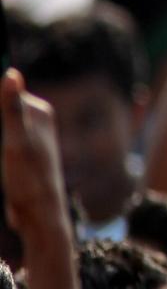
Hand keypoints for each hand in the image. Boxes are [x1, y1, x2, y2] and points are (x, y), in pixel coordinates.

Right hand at [1, 69, 69, 243]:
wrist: (40, 216)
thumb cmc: (30, 179)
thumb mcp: (16, 141)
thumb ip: (12, 109)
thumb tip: (10, 72)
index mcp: (37, 111)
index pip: (2, 93)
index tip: (0, 138)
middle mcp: (34, 120)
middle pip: (0, 111)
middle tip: (4, 152)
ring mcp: (26, 137)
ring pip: (1, 129)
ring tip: (4, 159)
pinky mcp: (17, 154)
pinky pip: (1, 141)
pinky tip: (1, 162)